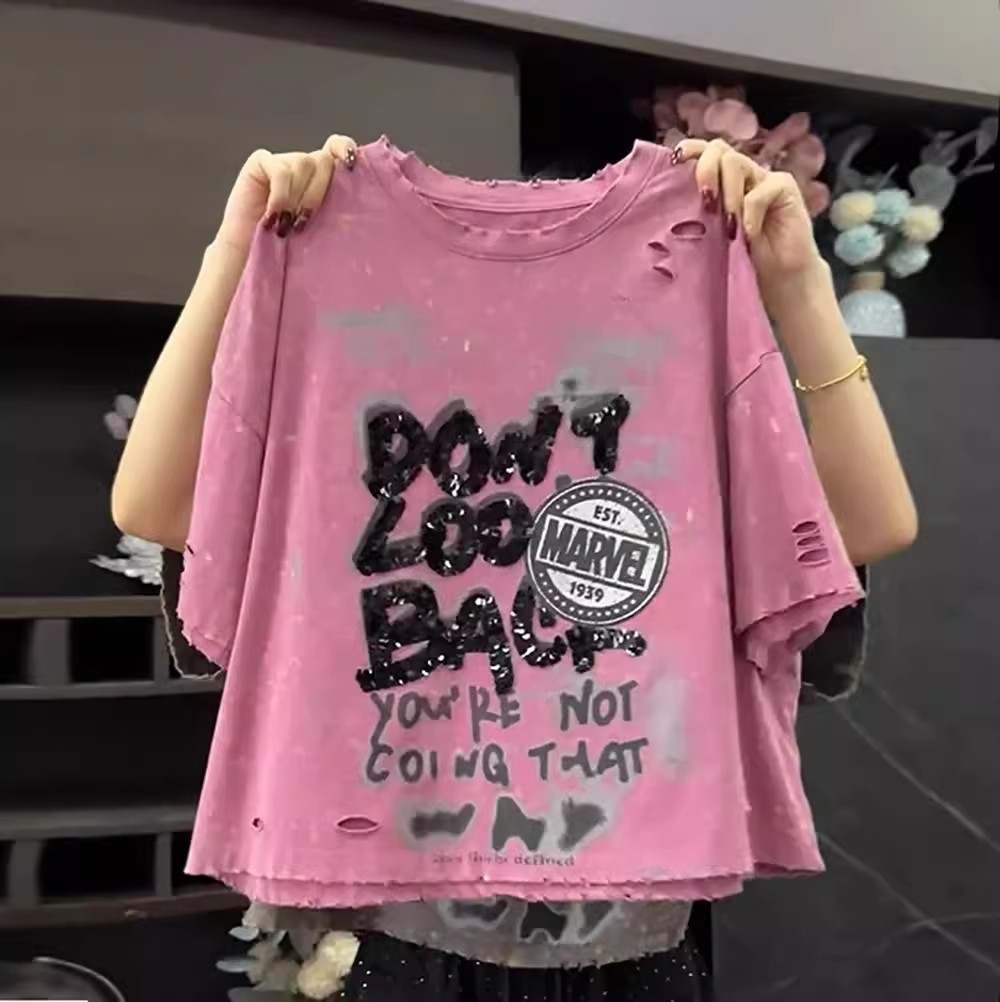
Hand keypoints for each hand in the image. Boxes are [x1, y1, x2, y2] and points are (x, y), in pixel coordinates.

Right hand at [216, 134, 357, 252]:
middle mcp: (304, 166)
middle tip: (302, 222)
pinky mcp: (261, 162)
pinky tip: (272, 215)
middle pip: (324, 160)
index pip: (338, 148)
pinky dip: (281, 195)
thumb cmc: (286, 247)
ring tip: (286, 223)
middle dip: (317, 193)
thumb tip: (363, 212)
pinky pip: (280, 170)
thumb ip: (337, 212)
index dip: (345, 150)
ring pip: (304, 163)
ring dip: (298, 197)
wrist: (251, 253)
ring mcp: (282, 161)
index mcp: (322, 178)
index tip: (351, 166)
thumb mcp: (318, 229)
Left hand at [675, 138, 826, 307]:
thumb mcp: (710, 238)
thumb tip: (668, 206)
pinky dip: (749, 215)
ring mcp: (762, 178)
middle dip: (705, 171)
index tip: (675, 162)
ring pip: (735, 163)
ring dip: (727, 195)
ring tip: (728, 227)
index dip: (689, 150)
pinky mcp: (784, 187)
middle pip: (718, 150)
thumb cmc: (741, 262)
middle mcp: (740, 175)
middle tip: (705, 204)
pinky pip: (759, 191)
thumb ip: (696, 217)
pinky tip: (748, 238)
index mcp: (720, 182)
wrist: (779, 281)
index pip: (702, 152)